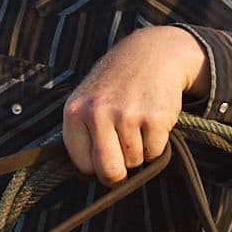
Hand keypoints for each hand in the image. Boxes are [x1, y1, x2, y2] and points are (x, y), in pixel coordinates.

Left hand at [62, 26, 210, 184]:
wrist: (152, 54)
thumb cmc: (116, 85)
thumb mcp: (87, 101)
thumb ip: (83, 134)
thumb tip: (86, 177)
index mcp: (75, 112)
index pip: (83, 166)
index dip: (96, 164)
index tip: (103, 151)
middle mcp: (98, 113)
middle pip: (109, 172)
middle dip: (118, 171)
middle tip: (123, 153)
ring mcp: (127, 115)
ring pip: (134, 162)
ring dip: (138, 151)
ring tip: (137, 123)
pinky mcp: (154, 118)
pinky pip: (155, 153)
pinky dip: (156, 144)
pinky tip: (151, 120)